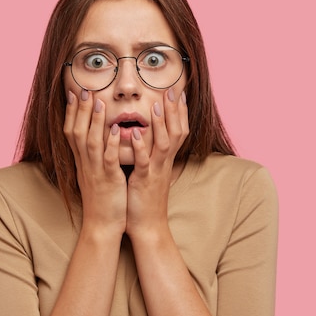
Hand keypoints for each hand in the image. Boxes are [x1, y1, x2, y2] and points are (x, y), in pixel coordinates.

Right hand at [64, 90, 126, 238]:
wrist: (102, 226)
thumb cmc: (102, 199)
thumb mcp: (95, 174)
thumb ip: (94, 156)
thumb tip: (95, 139)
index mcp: (82, 161)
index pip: (72, 132)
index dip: (72, 112)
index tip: (74, 93)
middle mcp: (85, 164)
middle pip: (77, 132)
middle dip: (79, 110)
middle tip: (82, 89)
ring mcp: (96, 172)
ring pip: (90, 143)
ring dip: (94, 122)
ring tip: (98, 102)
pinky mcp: (109, 181)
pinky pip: (108, 160)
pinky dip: (111, 144)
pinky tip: (116, 130)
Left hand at [126, 89, 188, 237]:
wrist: (148, 225)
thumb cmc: (146, 198)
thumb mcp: (151, 171)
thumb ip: (152, 153)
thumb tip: (148, 135)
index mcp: (165, 159)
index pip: (178, 130)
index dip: (180, 112)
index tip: (179, 92)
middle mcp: (164, 163)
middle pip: (177, 132)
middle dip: (175, 111)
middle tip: (173, 90)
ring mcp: (155, 171)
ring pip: (164, 144)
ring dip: (161, 124)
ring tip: (155, 105)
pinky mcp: (143, 181)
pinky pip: (144, 162)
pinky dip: (141, 147)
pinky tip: (135, 133)